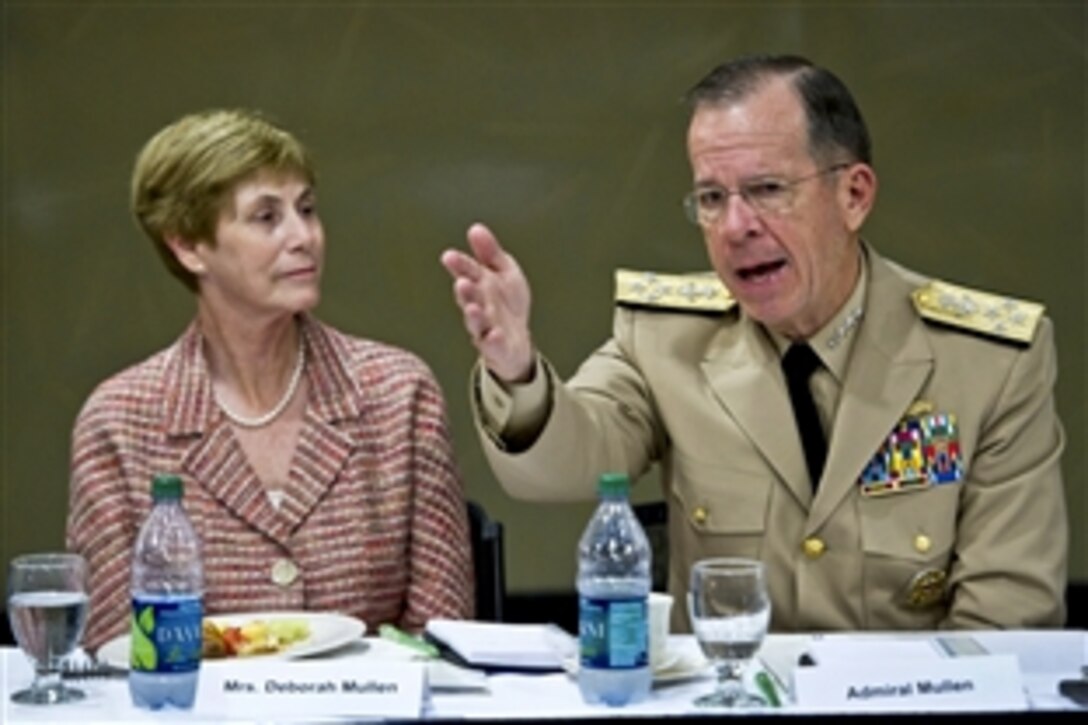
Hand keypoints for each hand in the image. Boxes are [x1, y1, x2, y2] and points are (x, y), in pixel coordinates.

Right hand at [440, 223, 534, 381]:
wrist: (518, 340)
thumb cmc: (507, 303)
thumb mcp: (505, 272)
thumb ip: (490, 252)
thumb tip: (475, 228)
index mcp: (480, 285)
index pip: (467, 272)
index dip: (460, 265)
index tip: (449, 256)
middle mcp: (479, 305)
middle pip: (470, 298)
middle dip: (466, 291)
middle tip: (462, 282)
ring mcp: (486, 327)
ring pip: (477, 322)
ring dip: (474, 316)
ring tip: (474, 308)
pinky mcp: (496, 347)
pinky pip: (493, 345)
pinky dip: (493, 341)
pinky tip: (495, 334)